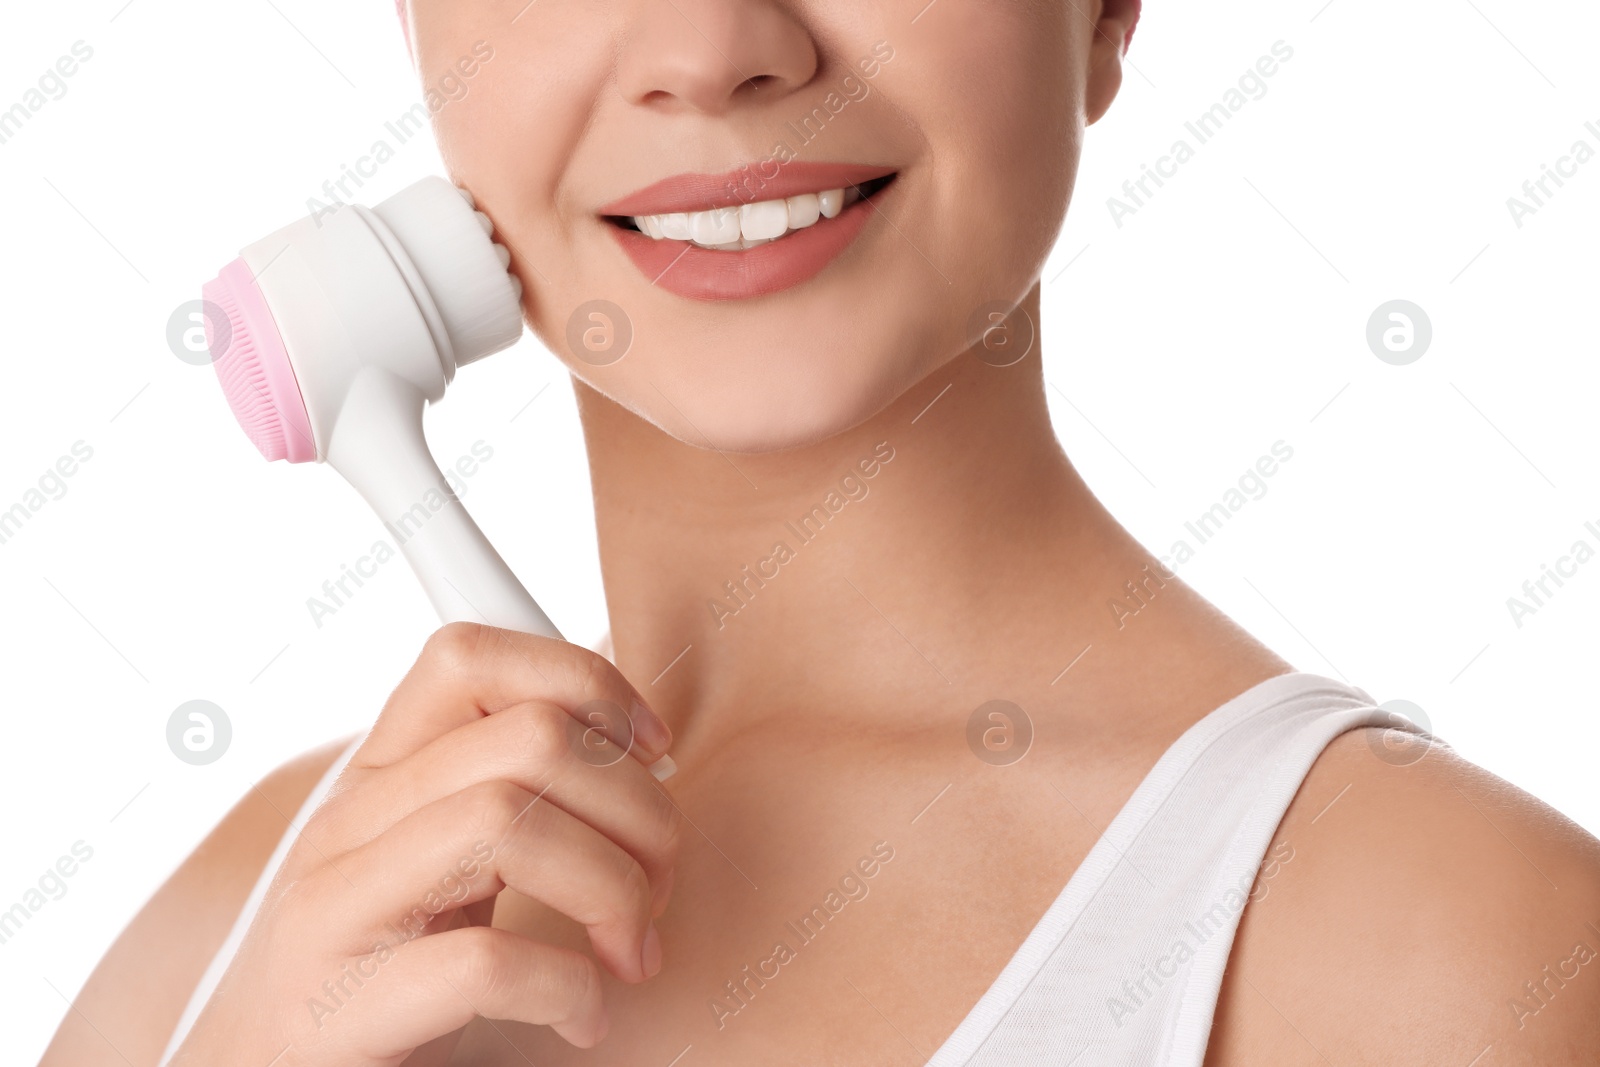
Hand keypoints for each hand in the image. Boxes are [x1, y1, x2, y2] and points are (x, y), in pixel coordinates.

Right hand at [169, 622, 678, 1066]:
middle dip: (637, 807)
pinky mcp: (334, 1009)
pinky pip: (485, 962)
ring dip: (612, 889)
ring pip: (508, 820)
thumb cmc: (374, 979)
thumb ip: (505, 797)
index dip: (587, 683)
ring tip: (629, 951)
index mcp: (378, 775)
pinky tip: (582, 1016)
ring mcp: (333, 908)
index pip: (472, 657)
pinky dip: (567, 989)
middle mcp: (348, 822)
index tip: (650, 753)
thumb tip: (642, 749)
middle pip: (531, 738)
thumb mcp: (437, 866)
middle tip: (658, 884)